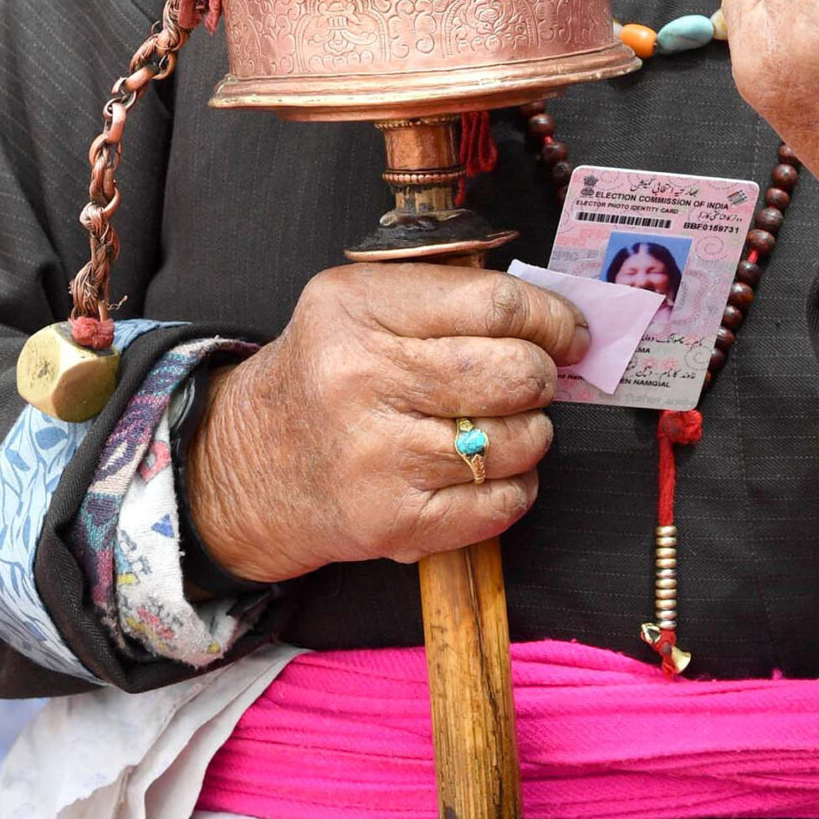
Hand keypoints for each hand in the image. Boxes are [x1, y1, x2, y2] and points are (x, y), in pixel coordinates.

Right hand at [187, 265, 588, 584]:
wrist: (251, 465)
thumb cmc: (328, 375)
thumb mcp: (361, 304)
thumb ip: (448, 296)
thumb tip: (557, 323)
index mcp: (358, 308)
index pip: (495, 304)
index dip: (551, 319)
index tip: (567, 332)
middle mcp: (362, 379)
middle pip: (515, 374)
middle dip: (541, 377)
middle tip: (529, 380)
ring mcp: (377, 457)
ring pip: (516, 442)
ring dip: (530, 433)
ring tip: (500, 426)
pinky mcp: (393, 522)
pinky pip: (500, 506)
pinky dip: (515, 488)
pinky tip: (487, 472)